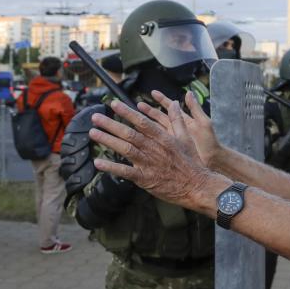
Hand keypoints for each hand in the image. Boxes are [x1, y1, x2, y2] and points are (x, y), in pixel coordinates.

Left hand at [89, 99, 218, 209]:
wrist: (196, 185)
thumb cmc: (191, 162)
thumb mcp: (186, 137)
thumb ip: (177, 119)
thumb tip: (175, 103)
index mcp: (162, 137)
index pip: (141, 121)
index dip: (126, 112)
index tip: (113, 104)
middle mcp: (153, 148)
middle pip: (129, 133)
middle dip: (110, 124)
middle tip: (95, 117)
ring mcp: (148, 163)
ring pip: (125, 149)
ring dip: (108, 140)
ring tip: (93, 133)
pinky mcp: (145, 178)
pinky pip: (125, 172)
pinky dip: (111, 167)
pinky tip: (98, 162)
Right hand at [144, 90, 221, 167]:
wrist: (213, 161)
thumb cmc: (210, 142)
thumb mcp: (204, 123)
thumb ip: (195, 108)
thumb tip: (189, 92)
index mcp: (183, 121)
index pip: (170, 108)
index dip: (161, 100)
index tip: (153, 93)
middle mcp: (176, 129)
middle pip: (159, 118)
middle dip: (149, 111)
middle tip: (139, 104)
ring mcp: (172, 140)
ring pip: (156, 130)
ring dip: (146, 125)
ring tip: (135, 119)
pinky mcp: (170, 150)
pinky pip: (157, 143)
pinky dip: (149, 140)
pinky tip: (139, 138)